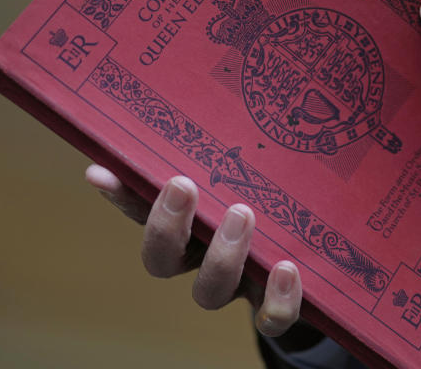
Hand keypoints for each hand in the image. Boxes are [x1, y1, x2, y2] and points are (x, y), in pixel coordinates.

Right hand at [85, 164, 302, 336]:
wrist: (318, 253)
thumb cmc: (274, 193)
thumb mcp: (247, 169)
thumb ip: (219, 149)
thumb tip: (180, 104)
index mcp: (187, 224)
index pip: (141, 211)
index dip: (120, 196)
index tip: (102, 172)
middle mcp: (202, 258)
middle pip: (162, 261)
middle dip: (166, 226)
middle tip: (183, 184)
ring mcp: (237, 285)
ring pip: (209, 292)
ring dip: (221, 256)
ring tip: (242, 212)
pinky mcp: (275, 305)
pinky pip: (270, 316)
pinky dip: (277, 298)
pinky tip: (286, 267)